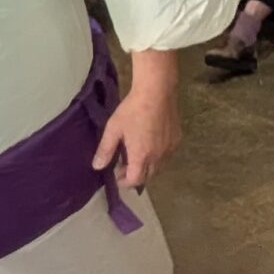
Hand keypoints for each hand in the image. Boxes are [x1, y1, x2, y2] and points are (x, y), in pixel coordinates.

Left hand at [93, 53, 180, 189]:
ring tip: (135, 156)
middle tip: (123, 166)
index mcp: (141, 156)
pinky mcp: (176, 140)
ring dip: (146, 167)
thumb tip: (97, 167)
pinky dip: (157, 157)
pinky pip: (166, 156)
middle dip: (135, 176)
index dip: (124, 182)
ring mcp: (169, 149)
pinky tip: (149, 145)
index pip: (134, 180)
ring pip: (158, 167)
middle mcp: (158, 157)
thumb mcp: (113, 129)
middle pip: (147, 176)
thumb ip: (105, 150)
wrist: (156, 92)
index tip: (116, 176)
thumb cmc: (132, 110)